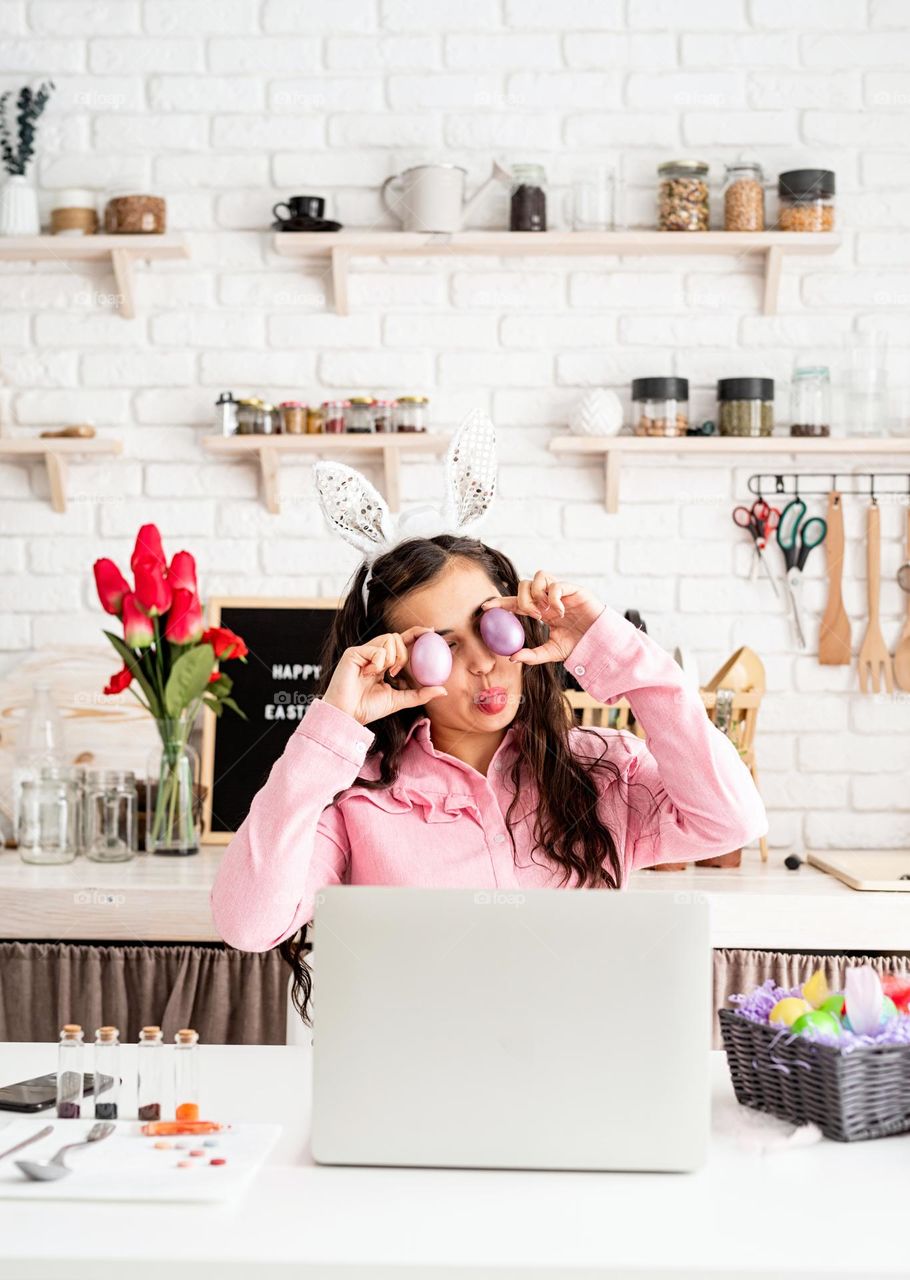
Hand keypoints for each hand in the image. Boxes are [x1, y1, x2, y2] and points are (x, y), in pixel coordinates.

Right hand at [322, 627, 447, 725]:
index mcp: (383, 662)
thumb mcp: (400, 700)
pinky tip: (367, 674)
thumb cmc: (368, 708)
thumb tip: (443, 690)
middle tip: (394, 673)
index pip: (401, 642)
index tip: (431, 631)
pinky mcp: (354, 653)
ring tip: (380, 674)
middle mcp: (373, 654)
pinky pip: (377, 649)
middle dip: (403, 655)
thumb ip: (420, 694)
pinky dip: (378, 663)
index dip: (415, 633)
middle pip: (397, 638)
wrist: (348, 714)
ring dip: (391, 659)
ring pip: (389, 639)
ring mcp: (363, 652)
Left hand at [483, 571, 603, 666]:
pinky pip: (556, 584)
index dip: (501, 602)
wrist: (600, 643)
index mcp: (541, 611)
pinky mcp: (574, 589)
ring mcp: (560, 592)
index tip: (485, 607)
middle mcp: (548, 598)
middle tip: (531, 616)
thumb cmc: (578, 644)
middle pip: (524, 585)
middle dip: (522, 600)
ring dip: (536, 595)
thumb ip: (532, 655)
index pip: (516, 602)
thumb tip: (512, 657)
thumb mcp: (551, 652)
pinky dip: (553, 598)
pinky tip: (560, 612)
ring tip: (544, 612)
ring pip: (538, 577)